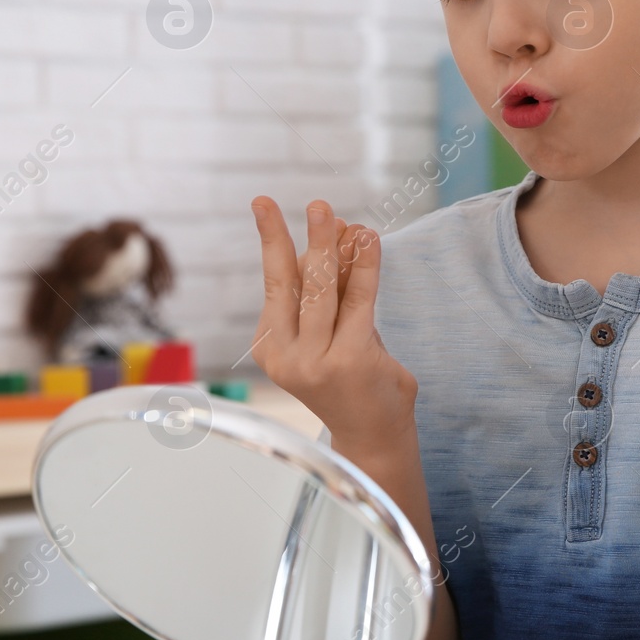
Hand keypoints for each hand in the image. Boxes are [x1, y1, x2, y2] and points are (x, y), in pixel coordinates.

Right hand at [249, 196, 418, 450]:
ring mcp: (317, 361)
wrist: (373, 435)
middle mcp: (286, 357)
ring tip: (336, 215)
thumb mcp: (334, 330)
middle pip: (292, 283)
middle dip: (299, 238)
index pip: (278, 285)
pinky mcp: (352, 360)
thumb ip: (333, 286)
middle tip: (312, 204)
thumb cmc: (351, 378)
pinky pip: (358, 301)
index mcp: (270, 348)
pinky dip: (366, 267)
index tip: (265, 206)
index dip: (279, 242)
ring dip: (332, 247)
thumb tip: (339, 228)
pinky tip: (369, 240)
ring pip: (324, 290)